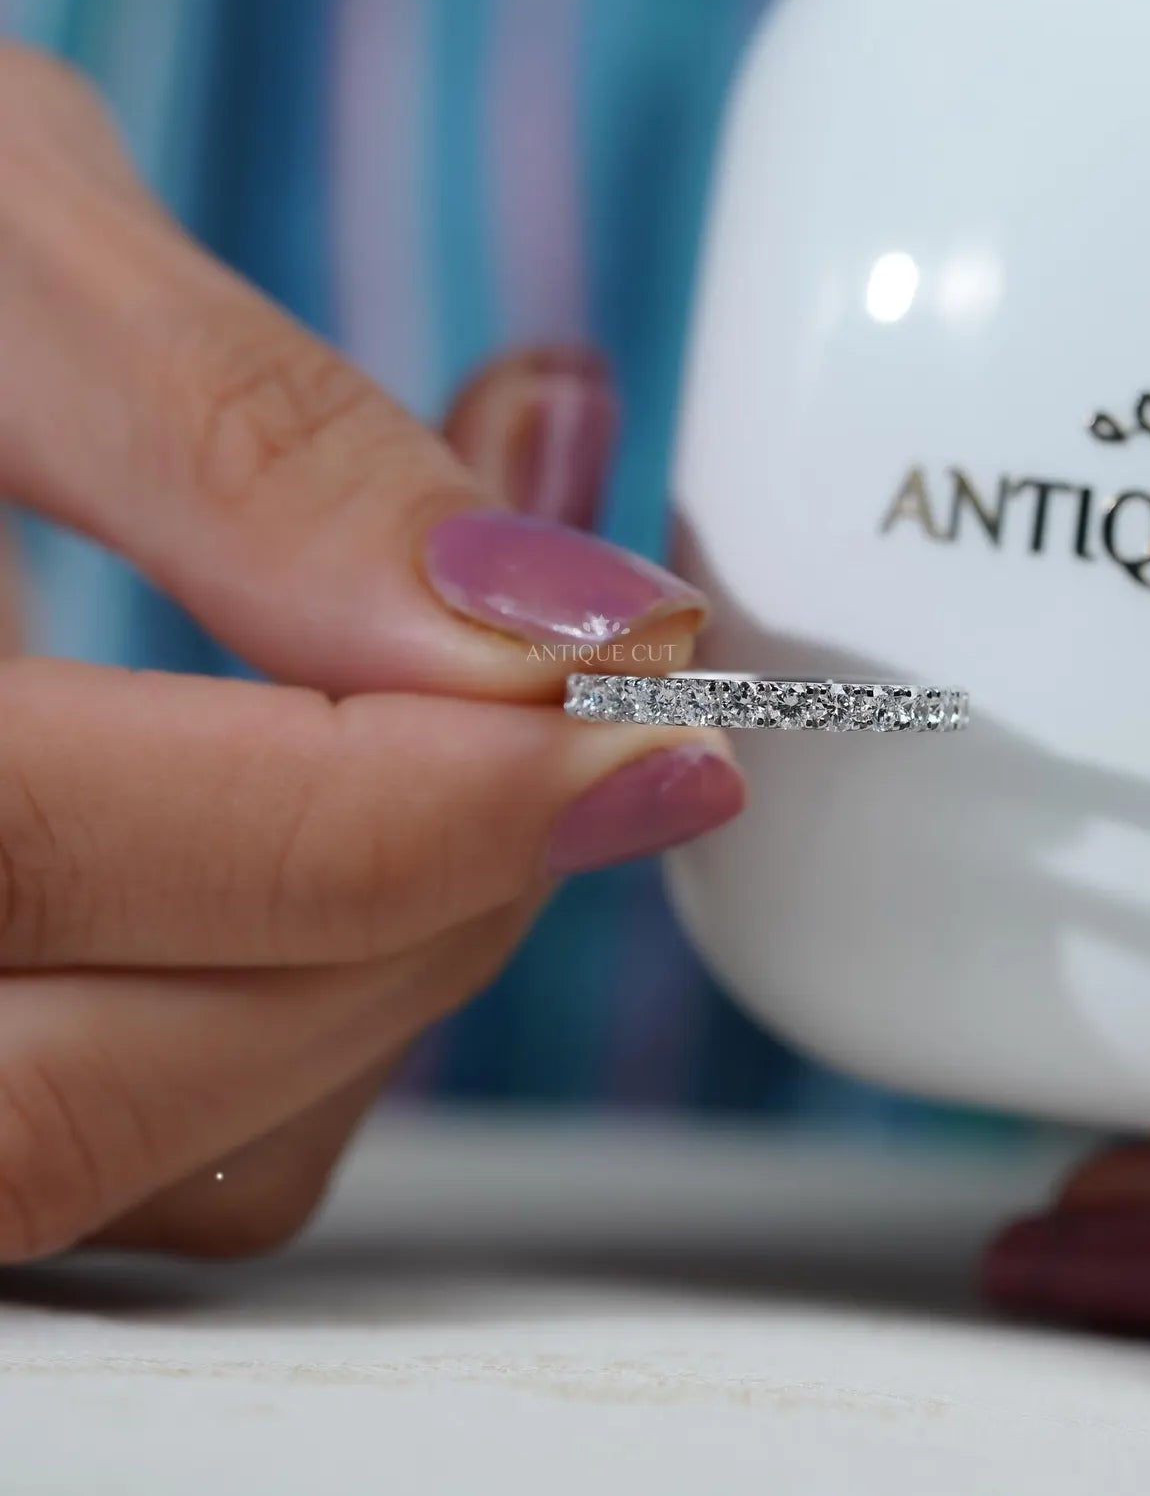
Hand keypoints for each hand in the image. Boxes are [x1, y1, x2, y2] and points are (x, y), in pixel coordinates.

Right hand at [0, 45, 742, 1258]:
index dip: (397, 801)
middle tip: (587, 719)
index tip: (635, 702)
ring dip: (392, 970)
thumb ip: (248, 438)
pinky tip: (352, 834)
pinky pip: (171, 1166)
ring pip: (161, 1167)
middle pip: (101, 1083)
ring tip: (464, 738)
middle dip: (427, 895)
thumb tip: (552, 620)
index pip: (38, 844)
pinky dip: (322, 1021)